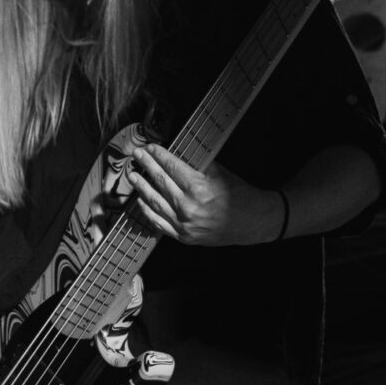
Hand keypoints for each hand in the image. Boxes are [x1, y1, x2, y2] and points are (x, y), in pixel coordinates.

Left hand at [127, 143, 285, 245]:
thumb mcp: (220, 173)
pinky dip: (148, 211)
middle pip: (160, 182)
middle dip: (146, 166)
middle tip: (137, 155)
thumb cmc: (239, 195)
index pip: (172, 167)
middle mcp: (189, 207)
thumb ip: (198, 164)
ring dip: (141, 187)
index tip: (150, 147)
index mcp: (199, 188)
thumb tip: (177, 154)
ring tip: (132, 175)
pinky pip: (159, 223)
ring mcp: (185, 224)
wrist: (253, 222)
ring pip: (155, 202)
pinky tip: (141, 201)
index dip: (159, 155)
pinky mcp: (184, 237)